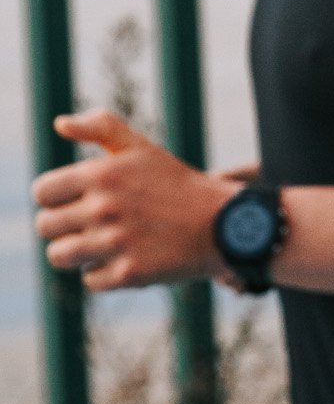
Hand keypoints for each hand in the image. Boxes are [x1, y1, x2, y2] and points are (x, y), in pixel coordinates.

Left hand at [32, 110, 236, 291]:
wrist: (222, 224)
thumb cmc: (177, 185)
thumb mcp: (142, 148)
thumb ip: (100, 127)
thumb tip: (59, 123)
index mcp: (102, 173)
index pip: (42, 192)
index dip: (55, 197)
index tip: (75, 200)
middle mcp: (104, 207)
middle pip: (45, 226)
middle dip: (64, 226)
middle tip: (91, 223)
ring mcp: (116, 242)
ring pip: (60, 256)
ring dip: (77, 252)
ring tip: (101, 243)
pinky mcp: (129, 273)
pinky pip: (90, 279)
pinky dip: (104, 273)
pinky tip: (126, 258)